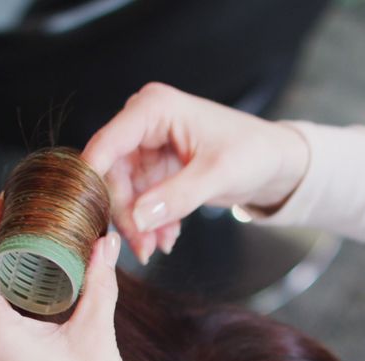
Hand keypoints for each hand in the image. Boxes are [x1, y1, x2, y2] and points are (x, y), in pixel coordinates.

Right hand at [82, 82, 308, 262]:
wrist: (275, 163)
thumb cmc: (254, 153)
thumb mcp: (217, 175)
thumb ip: (177, 196)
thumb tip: (138, 218)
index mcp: (154, 108)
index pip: (107, 144)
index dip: (94, 180)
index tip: (89, 216)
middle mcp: (144, 123)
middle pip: (112, 172)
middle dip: (126, 213)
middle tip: (142, 248)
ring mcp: (148, 147)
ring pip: (124, 191)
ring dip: (138, 223)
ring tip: (156, 248)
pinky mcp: (155, 168)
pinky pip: (140, 199)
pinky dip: (150, 222)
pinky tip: (166, 239)